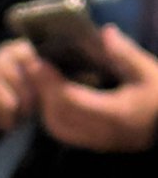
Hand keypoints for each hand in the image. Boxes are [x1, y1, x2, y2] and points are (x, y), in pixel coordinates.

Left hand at [32, 25, 157, 151]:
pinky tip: (52, 95)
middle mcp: (99, 132)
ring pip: (56, 127)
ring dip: (44, 103)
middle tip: (32, 66)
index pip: (71, 100)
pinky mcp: (92, 145)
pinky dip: (52, 114)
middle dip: (42, 91)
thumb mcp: (148, 72)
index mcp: (114, 114)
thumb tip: (104, 33)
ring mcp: (94, 142)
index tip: (38, 62)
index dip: (51, 82)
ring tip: (40, 78)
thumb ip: (125, 53)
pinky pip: (63, 132)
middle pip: (57, 115)